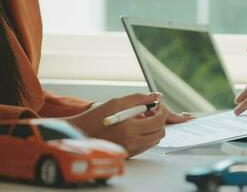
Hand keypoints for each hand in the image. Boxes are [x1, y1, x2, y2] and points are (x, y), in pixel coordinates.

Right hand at [65, 93, 190, 156]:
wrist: (81, 132)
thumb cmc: (96, 116)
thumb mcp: (117, 102)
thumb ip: (139, 98)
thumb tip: (156, 95)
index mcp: (129, 129)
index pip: (158, 121)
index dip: (162, 111)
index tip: (159, 104)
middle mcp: (132, 142)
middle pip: (160, 133)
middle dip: (160, 120)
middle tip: (152, 110)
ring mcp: (131, 150)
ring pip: (155, 140)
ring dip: (154, 128)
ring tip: (143, 117)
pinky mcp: (129, 154)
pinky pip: (146, 145)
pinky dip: (147, 135)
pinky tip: (137, 126)